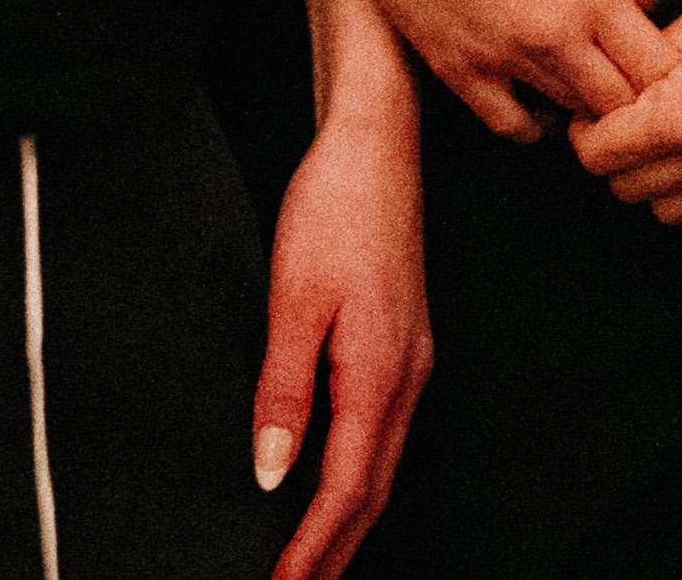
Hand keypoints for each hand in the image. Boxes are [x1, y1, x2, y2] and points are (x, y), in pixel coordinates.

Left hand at [256, 103, 425, 579]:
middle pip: (374, 491)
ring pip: (383, 465)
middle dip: (336, 553)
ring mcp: (410, 360)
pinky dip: (358, 477)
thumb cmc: (334, 209)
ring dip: (348, 521)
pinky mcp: (402, 343)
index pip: (346, 488)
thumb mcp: (293, 301)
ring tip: (313, 562)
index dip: (314, 548)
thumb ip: (283, 392)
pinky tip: (334, 483)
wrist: (375, 144)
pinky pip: (383, 433)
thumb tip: (271, 472)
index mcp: (379, 372)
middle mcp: (406, 375)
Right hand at [301, 0, 680, 136]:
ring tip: (589, 87)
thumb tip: (648, 6)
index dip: (669, 76)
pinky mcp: (459, 72)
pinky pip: (510, 126)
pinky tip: (539, 105)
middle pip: (620, 104)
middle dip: (635, 100)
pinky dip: (533, 125)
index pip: (655, 65)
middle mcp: (553, 35)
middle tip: (632, 86)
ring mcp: (504, 58)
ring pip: (570, 114)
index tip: (666, 71)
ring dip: (586, 108)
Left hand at [569, 0, 681, 234]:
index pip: (599, 154)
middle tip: (631, 121)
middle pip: (627, 188)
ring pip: (670, 213)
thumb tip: (621, 79)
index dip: (587, 130)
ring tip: (675, 140)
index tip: (594, 111)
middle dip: (617, 156)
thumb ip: (656, 55)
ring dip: (660, 181)